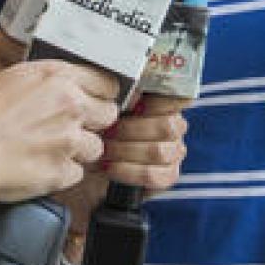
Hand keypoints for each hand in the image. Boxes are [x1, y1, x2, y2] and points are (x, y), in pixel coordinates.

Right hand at [0, 61, 119, 202]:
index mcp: (57, 77)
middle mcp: (70, 105)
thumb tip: (62, 87)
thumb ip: (47, 83)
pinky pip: (77, 174)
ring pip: (96, 147)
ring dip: (78, 151)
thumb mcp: (11, 80)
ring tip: (48, 151)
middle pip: (109, 114)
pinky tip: (38, 167)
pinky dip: (61, 174)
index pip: (107, 82)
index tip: (94, 103)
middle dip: (94, 123)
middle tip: (71, 129)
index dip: (99, 95)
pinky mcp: (62, 171)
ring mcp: (69, 140)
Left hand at [56, 94, 190, 235]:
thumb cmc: (96, 131)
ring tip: (103, 151)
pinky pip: (156, 175)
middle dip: (130, 130)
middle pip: (167, 126)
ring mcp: (174, 151)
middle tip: (105, 132)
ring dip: (127, 151)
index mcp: (163, 104)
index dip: (158, 101)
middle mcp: (175, 126)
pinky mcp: (169, 175)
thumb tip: (125, 89)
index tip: (132, 104)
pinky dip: (130, 172)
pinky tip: (111, 168)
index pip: (177, 98)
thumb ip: (118, 98)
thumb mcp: (102, 109)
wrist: (86, 168)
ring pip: (159, 151)